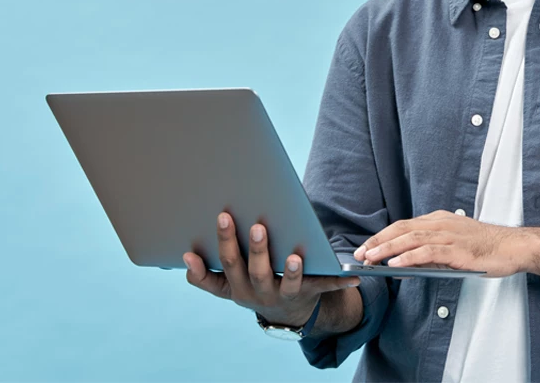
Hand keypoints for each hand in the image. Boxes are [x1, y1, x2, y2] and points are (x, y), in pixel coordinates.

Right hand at [183, 211, 361, 327]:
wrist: (285, 313)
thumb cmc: (252, 285)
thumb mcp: (227, 285)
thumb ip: (204, 274)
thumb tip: (185, 256)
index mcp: (237, 286)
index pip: (225, 266)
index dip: (218, 249)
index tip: (213, 227)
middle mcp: (258, 293)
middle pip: (255, 271)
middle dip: (256, 249)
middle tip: (259, 226)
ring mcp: (284, 294)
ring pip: (286, 283)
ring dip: (290, 271)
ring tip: (295, 257)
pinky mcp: (309, 293)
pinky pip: (324, 287)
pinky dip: (340, 281)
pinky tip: (354, 277)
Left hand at [353, 210, 529, 277]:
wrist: (514, 247)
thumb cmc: (486, 248)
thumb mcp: (454, 246)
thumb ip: (430, 252)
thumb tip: (404, 264)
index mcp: (440, 220)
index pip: (404, 225)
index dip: (382, 236)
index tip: (366, 247)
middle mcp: (442, 223)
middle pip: (402, 229)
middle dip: (378, 241)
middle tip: (360, 254)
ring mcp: (450, 235)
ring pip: (411, 238)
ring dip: (388, 249)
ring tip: (371, 258)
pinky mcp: (458, 250)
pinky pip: (428, 252)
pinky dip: (409, 257)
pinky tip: (396, 265)